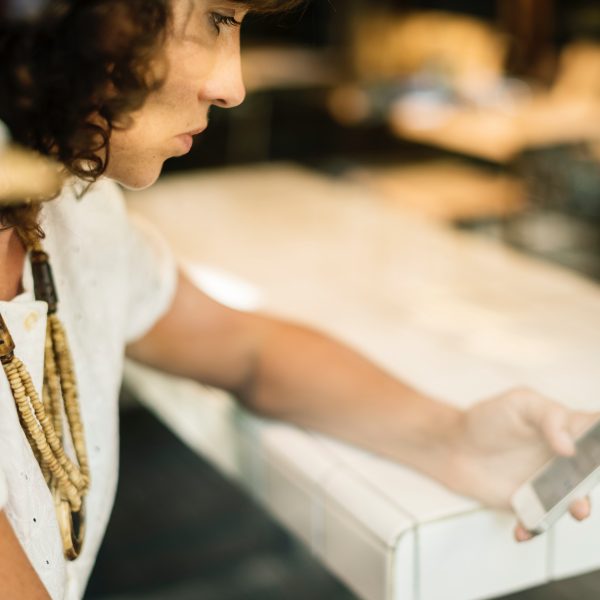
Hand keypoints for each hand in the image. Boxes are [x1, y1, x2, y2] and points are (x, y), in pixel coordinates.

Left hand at [446, 387, 597, 540]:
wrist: (455, 446)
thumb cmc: (487, 420)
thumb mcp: (519, 403)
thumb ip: (549, 416)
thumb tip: (569, 446)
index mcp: (567, 429)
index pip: (597, 430)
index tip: (597, 448)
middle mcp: (565, 460)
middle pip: (594, 470)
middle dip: (596, 476)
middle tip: (590, 479)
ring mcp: (550, 484)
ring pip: (574, 501)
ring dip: (578, 507)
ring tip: (576, 509)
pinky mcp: (531, 504)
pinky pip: (540, 521)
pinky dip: (534, 527)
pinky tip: (524, 527)